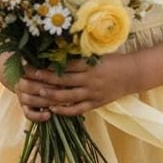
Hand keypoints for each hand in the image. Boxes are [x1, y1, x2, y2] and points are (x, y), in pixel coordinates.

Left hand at [14, 54, 140, 121]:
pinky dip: (64, 110)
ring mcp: (93, 93)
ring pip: (68, 96)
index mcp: (90, 65)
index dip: (49, 65)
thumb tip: (59, 52)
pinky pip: (78, 109)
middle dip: (45, 78)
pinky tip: (53, 109)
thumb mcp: (97, 55)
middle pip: (63, 80)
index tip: (35, 63)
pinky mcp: (96, 104)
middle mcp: (90, 79)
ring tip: (38, 93)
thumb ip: (80, 56)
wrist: (133, 75)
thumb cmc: (113, 61)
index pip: (66, 66)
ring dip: (51, 95)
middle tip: (29, 76)